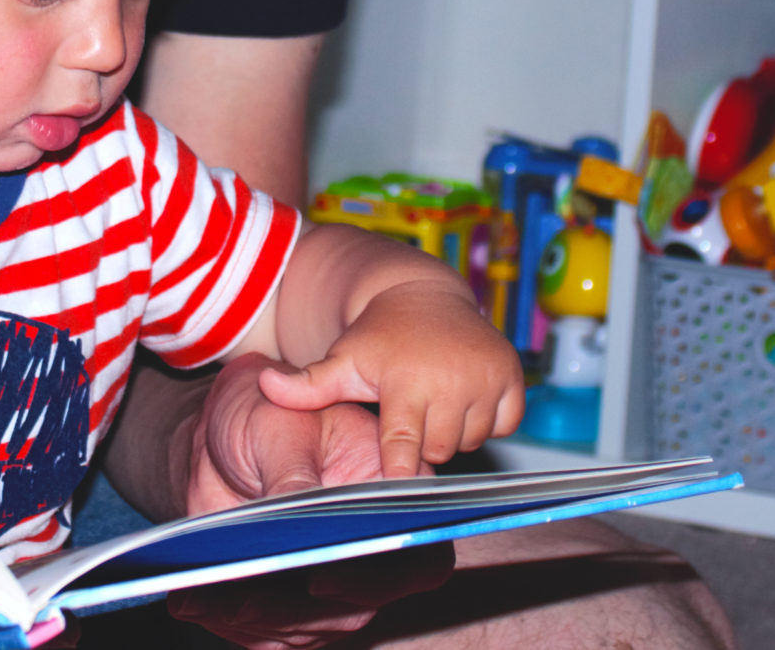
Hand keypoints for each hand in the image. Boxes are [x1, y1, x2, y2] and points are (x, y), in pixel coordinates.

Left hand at [168, 357, 453, 647]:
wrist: (228, 436)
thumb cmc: (268, 414)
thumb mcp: (279, 423)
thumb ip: (292, 469)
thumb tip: (294, 511)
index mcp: (390, 492)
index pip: (415, 552)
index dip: (379, 577)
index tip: (320, 579)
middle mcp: (372, 545)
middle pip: (359, 605)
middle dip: (296, 610)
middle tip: (244, 599)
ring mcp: (335, 579)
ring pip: (312, 628)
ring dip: (257, 621)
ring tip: (206, 597)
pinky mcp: (291, 601)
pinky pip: (271, 631)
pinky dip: (230, 622)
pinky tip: (192, 602)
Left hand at [255, 280, 524, 477]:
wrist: (423, 294)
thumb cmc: (378, 338)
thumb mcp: (342, 360)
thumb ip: (306, 385)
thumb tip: (262, 385)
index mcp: (407, 383)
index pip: (404, 450)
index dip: (398, 469)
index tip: (394, 479)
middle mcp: (451, 380)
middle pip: (438, 451)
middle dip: (423, 441)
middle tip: (411, 412)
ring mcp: (486, 377)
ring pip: (472, 439)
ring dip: (454, 430)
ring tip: (435, 399)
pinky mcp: (512, 376)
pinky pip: (505, 423)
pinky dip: (488, 417)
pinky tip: (465, 394)